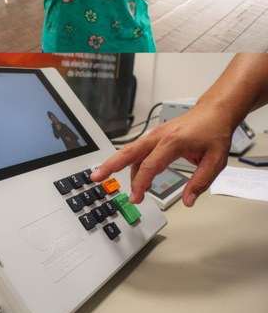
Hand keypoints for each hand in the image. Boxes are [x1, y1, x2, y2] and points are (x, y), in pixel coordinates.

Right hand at [91, 102, 231, 206]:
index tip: (136, 197)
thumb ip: (200, 182)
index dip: (140, 183)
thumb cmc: (214, 132)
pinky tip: (134, 176)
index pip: (150, 165)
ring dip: (117, 164)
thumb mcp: (215, 161)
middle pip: (129, 152)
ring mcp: (155, 134)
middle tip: (96, 177)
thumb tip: (188, 200)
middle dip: (110, 165)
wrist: (214, 112)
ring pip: (130, 151)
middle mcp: (159, 136)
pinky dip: (131, 162)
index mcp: (173, 142)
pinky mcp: (155, 136)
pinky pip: (138, 150)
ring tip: (106, 178)